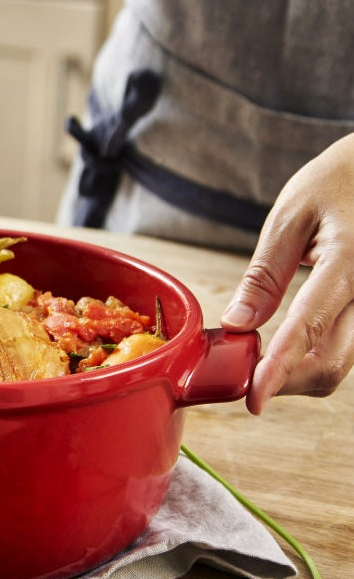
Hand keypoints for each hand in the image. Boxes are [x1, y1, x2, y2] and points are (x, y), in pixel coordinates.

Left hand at [221, 132, 353, 413]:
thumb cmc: (339, 180)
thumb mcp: (291, 216)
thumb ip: (265, 275)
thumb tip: (237, 323)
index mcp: (350, 263)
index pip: (308, 329)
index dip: (278, 371)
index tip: (253, 398)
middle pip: (332, 362)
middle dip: (285, 381)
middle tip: (244, 378)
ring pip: (343, 360)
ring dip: (300, 373)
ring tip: (261, 359)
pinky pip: (350, 344)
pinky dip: (317, 355)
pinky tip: (290, 346)